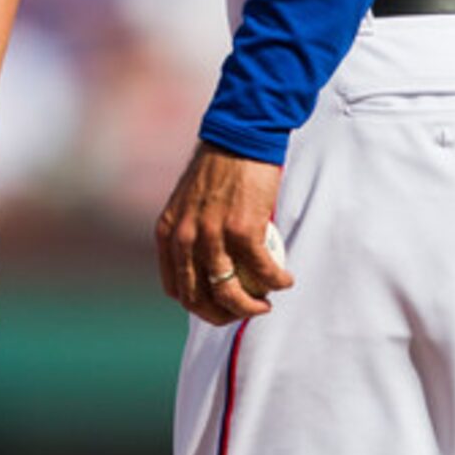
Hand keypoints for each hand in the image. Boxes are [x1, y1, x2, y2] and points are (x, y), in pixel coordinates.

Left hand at [156, 142, 294, 324]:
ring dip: (252, 307)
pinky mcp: (242, 229)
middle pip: (199, 298)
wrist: (239, 138)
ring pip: (230, 292)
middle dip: (224, 315)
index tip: (220, 306)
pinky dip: (276, 281)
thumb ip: (190, 234)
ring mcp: (212, 234)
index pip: (176, 289)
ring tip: (267, 302)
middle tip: (246, 311)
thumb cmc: (219, 169)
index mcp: (169, 233)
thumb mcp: (188, 204)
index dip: (199, 306)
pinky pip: (262, 270)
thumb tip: (204, 269)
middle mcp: (185, 237)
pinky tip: (285, 280)